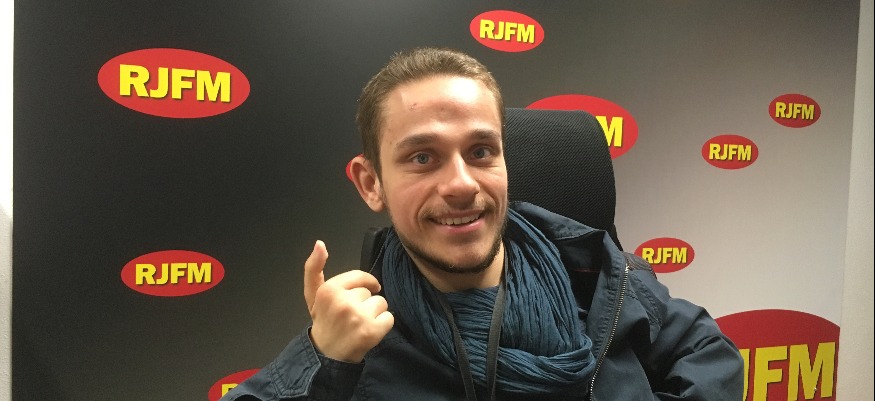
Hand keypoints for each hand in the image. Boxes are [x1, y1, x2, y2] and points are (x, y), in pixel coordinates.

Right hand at [303, 240, 394, 361]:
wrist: (326, 355)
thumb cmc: (323, 321)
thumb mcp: (313, 294)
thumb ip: (313, 268)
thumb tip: (320, 244)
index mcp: (329, 289)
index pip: (360, 276)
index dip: (365, 284)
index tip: (360, 294)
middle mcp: (343, 301)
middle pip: (371, 291)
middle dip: (365, 302)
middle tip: (352, 316)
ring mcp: (358, 317)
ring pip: (382, 303)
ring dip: (375, 313)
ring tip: (360, 323)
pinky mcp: (371, 331)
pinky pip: (390, 318)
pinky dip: (383, 326)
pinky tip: (369, 332)